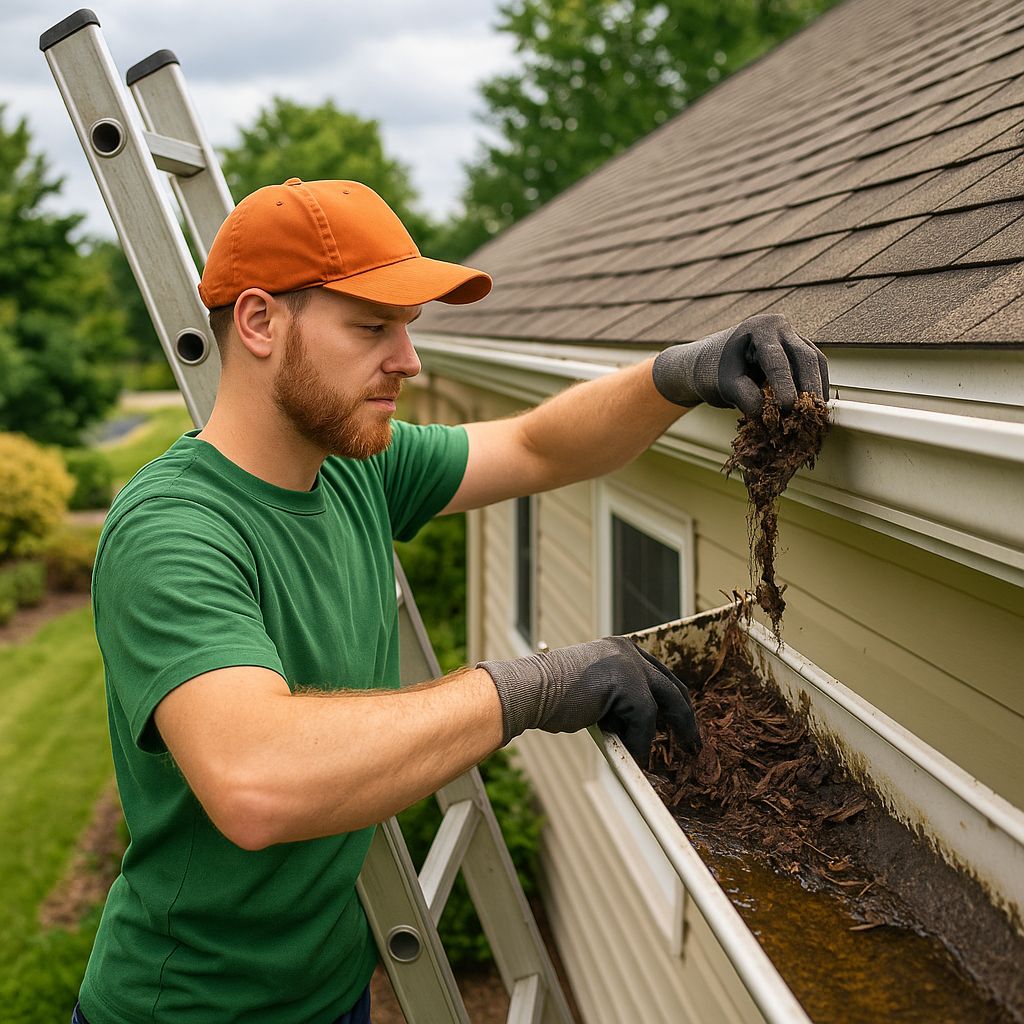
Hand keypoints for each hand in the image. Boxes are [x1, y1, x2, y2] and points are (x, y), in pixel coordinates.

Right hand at [478, 637, 700, 764]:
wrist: (529, 690)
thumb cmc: (552, 695)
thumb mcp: (594, 689)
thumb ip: (619, 698)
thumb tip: (644, 725)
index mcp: (621, 649)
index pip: (659, 675)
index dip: (673, 701)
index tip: (682, 723)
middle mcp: (629, 651)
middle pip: (672, 687)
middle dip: (684, 718)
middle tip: (692, 742)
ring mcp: (630, 665)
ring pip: (662, 706)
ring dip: (656, 735)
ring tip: (652, 756)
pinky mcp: (628, 684)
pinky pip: (645, 720)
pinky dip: (640, 741)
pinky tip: (632, 754)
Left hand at [652, 312, 828, 417]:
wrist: (713, 361)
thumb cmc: (716, 370)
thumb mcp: (723, 383)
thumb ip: (741, 395)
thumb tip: (762, 412)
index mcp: (758, 329)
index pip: (776, 359)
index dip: (784, 384)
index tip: (788, 407)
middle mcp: (780, 327)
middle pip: (804, 356)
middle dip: (809, 386)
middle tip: (809, 412)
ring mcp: (792, 336)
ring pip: (815, 360)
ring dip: (818, 387)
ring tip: (815, 413)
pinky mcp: (799, 350)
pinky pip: (814, 367)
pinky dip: (816, 386)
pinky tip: (815, 406)